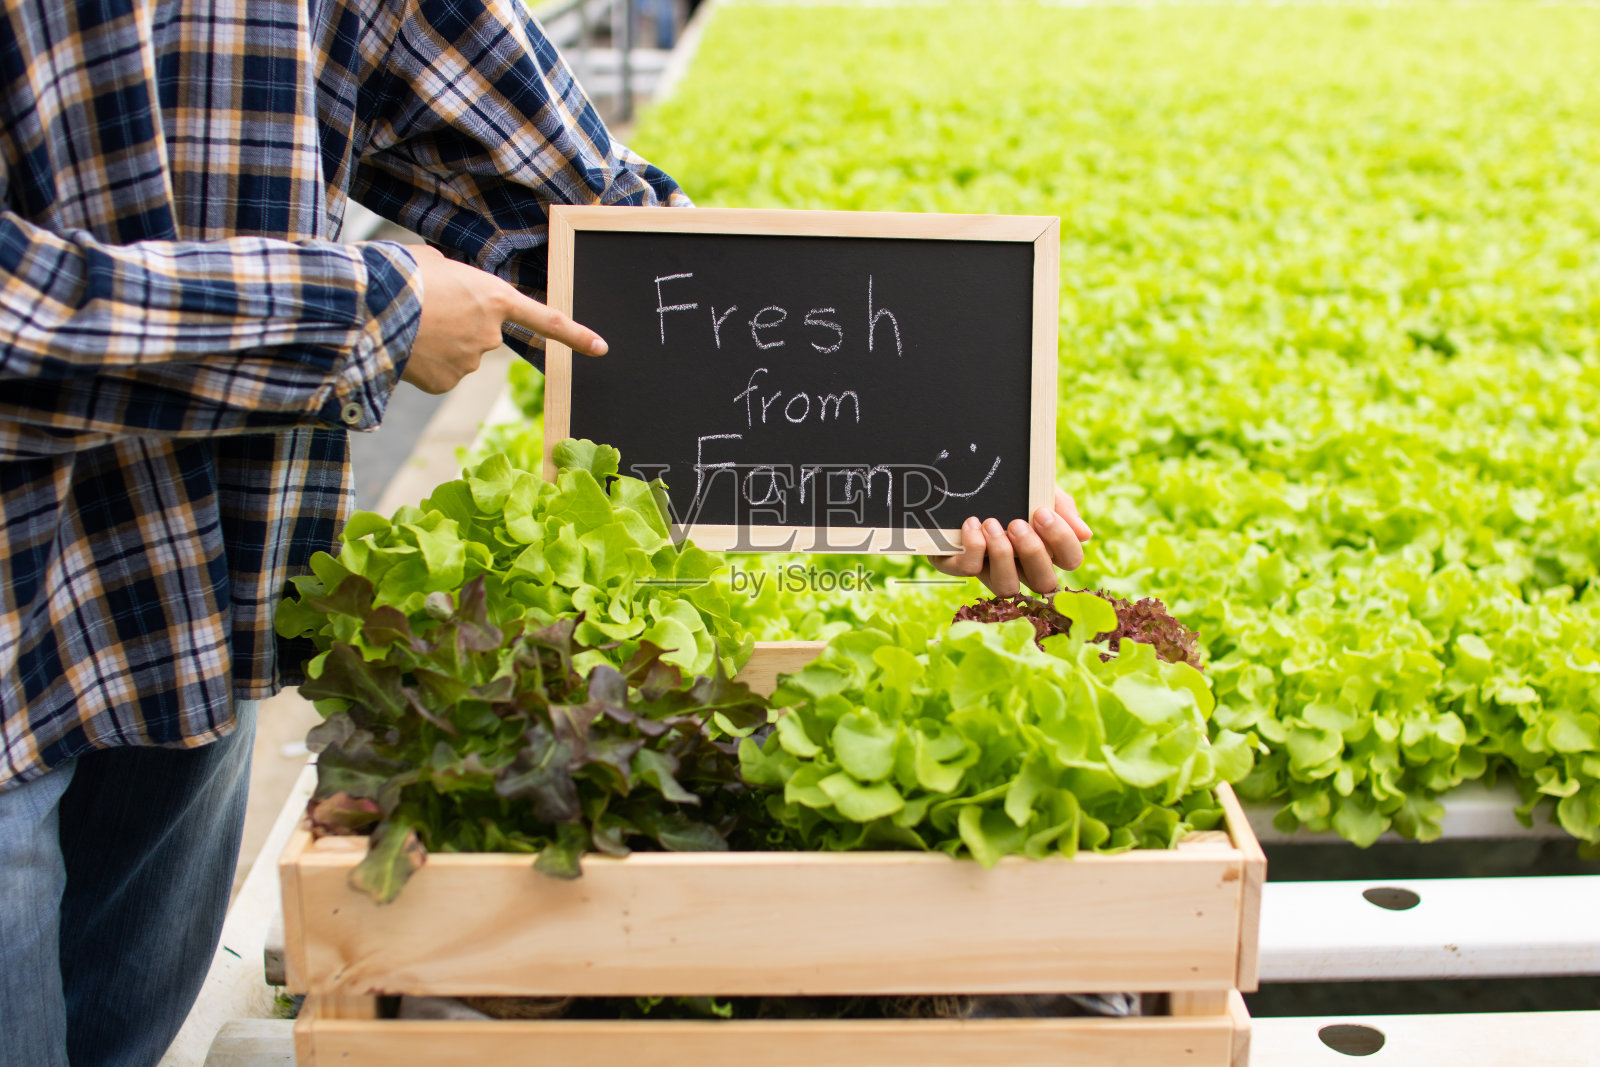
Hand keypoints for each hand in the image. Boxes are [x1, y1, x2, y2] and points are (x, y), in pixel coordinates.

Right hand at [400, 245, 607, 393]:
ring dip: (437, 344)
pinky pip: (439, 373)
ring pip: (458, 354)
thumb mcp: (434, 261)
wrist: (372, 306)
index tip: (601, 348)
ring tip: (409, 325)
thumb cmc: (401, 275)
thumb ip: (454, 278)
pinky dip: (423, 364)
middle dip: (457, 325)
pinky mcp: (447, 382)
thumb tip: (448, 292)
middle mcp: (491, 333)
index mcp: (495, 297)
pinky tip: (407, 348)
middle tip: (424, 310)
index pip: (546, 320)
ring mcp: (471, 361)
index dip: (575, 335)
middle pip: (482, 334)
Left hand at [928, 488, 1092, 595]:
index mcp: (1046, 547)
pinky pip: (971, 570)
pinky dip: (973, 546)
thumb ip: (1062, 507)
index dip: (1062, 541)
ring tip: (992, 524)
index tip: (1042, 512)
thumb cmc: (1008, 489)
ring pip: (1007, 587)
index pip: (1071, 560)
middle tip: (1017, 523)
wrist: (963, 477)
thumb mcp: (1037, 489)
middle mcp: (1022, 566)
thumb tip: (1085, 534)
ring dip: (1002, 554)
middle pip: (1044, 583)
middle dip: (1033, 552)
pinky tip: (971, 523)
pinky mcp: (962, 565)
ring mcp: (992, 570)